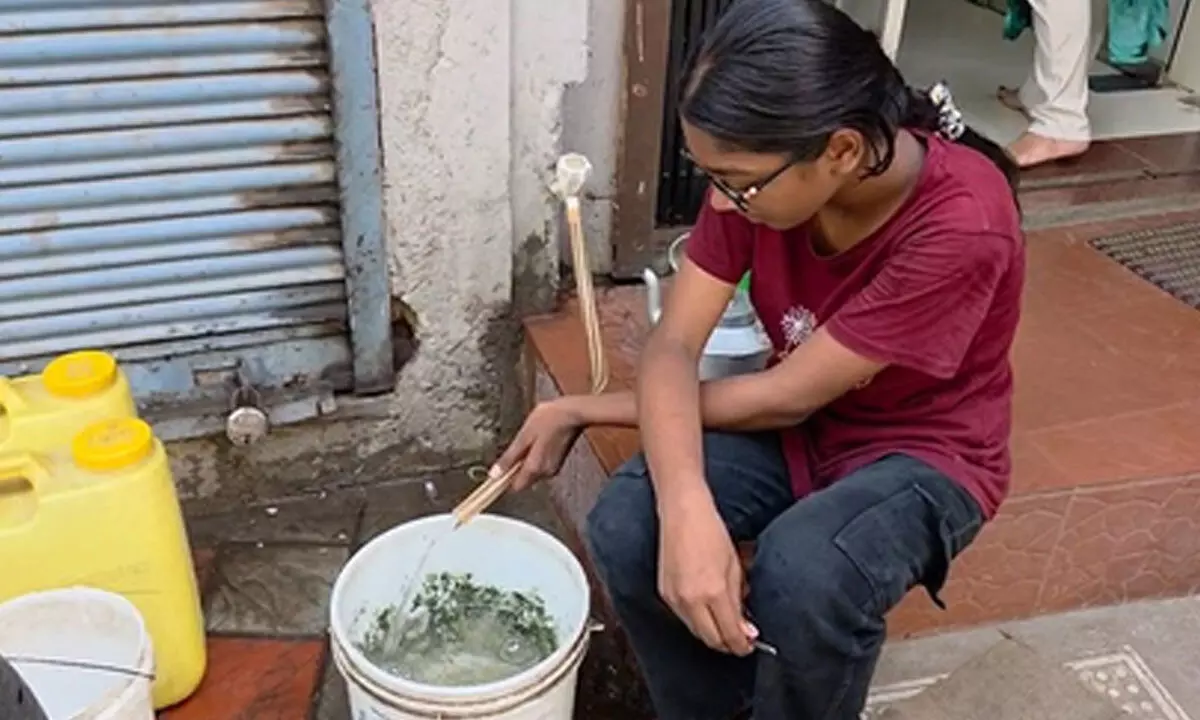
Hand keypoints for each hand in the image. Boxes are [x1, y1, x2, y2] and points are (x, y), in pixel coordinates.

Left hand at [491, 399, 585, 490]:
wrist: (574, 412)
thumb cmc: (549, 420)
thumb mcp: (524, 436)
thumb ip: (509, 458)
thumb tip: (494, 475)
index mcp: (535, 469)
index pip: (515, 487)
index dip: (505, 479)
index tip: (502, 465)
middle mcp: (545, 473)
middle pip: (524, 479)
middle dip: (517, 466)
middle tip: (518, 445)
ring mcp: (553, 468)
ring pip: (532, 472)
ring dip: (527, 460)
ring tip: (530, 438)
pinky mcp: (558, 461)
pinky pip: (541, 465)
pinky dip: (536, 456)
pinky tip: (539, 439)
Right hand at [658, 497, 756, 655]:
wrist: (682, 512)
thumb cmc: (711, 532)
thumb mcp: (734, 567)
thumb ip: (739, 601)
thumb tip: (746, 630)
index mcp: (713, 591)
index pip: (729, 634)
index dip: (742, 645)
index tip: (749, 645)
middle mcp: (690, 600)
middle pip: (711, 640)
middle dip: (728, 643)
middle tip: (741, 638)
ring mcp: (674, 598)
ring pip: (696, 632)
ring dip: (712, 633)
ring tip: (725, 622)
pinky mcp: (664, 594)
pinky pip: (683, 618)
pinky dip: (697, 620)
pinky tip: (707, 609)